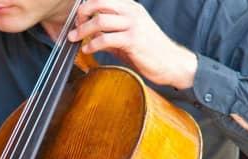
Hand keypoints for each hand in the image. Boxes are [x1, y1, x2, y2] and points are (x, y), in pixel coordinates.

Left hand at [68, 0, 196, 89]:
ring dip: (83, 30)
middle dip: (82, 14)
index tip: (78, 19)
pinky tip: (87, 49)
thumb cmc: (151, 51)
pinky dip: (93, 44)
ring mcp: (133, 25)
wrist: (172, 63)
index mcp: (131, 7)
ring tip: (75, 38)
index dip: (87, 6)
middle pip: (99, 3)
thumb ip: (111, 33)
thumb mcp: (129, 36)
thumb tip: (91, 36)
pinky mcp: (133, 40)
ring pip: (100, 20)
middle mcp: (132, 12)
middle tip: (75, 27)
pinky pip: (106, 38)